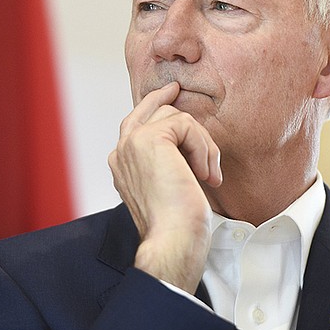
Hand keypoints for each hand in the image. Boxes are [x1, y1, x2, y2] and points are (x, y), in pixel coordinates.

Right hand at [108, 82, 221, 293]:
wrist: (173, 238)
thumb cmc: (176, 223)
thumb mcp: (168, 186)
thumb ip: (166, 161)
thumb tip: (186, 140)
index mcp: (121, 163)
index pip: (134, 121)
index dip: (154, 102)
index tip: (172, 92)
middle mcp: (121, 151)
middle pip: (155, 112)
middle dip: (184, 121)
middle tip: (193, 122)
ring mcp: (132, 142)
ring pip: (177, 118)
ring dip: (202, 145)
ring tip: (207, 176)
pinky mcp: (149, 138)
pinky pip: (186, 124)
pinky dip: (203, 149)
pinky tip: (204, 175)